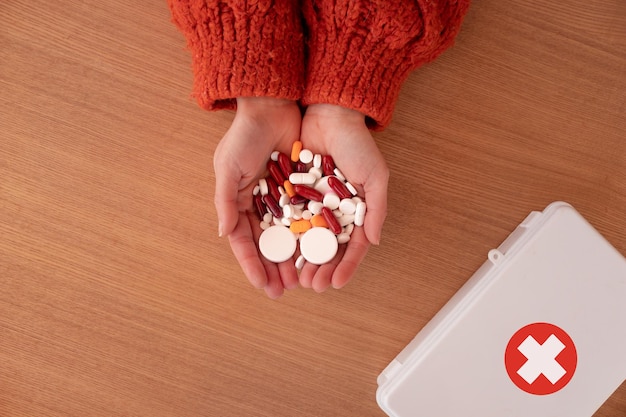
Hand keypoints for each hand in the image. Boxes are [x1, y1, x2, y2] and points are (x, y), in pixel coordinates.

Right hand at [213, 97, 301, 298]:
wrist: (272, 107)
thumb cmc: (245, 137)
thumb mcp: (228, 168)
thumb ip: (225, 201)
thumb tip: (224, 234)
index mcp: (240, 203)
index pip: (244, 242)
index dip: (252, 264)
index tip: (261, 285)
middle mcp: (261, 205)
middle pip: (269, 245)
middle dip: (274, 269)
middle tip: (284, 291)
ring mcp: (284, 199)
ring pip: (290, 237)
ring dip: (294, 259)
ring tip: (302, 279)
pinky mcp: (304, 189)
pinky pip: (307, 217)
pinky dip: (311, 236)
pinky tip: (317, 253)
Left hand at [299, 104, 388, 291]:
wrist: (329, 115)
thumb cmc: (357, 145)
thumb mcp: (375, 176)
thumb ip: (376, 210)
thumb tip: (374, 242)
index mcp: (355, 211)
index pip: (351, 246)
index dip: (345, 266)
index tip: (335, 283)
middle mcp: (332, 212)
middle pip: (326, 248)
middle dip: (319, 269)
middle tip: (311, 286)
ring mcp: (312, 204)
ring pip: (305, 239)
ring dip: (300, 261)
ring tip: (294, 278)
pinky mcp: (292, 193)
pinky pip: (287, 219)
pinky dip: (284, 238)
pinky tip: (279, 254)